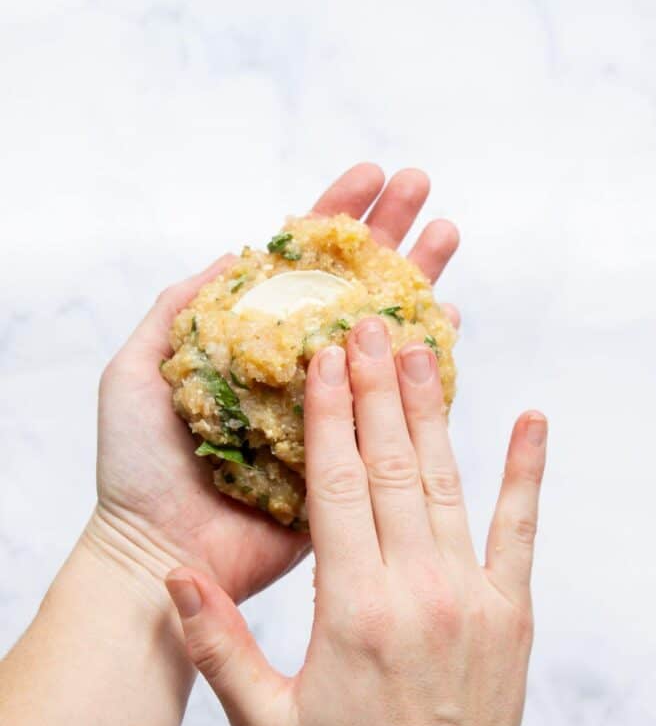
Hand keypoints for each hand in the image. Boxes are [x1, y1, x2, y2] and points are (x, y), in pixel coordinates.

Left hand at [90, 164, 460, 603]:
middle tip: (421, 188)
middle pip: (352, 286)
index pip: (300, 265)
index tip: (371, 174)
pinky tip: (449, 320)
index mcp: (248, 340)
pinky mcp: (354, 450)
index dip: (335, 215)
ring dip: (419, 281)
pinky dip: (428, 360)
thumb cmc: (139, 466)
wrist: (162, 551)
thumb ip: (179, 308)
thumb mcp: (135, 370)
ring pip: (384, 332)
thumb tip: (234, 253)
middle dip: (388, 234)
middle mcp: (294, 364)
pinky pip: (400, 401)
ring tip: (448, 234)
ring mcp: (329, 404)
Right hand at [166, 319, 546, 725]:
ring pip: (445, 482)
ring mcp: (470, 595)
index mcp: (353, 608)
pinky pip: (519, 527)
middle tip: (367, 325)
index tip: (324, 360)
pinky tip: (531, 419)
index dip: (329, 416)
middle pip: (390, 467)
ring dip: (430, 411)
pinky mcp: (509, 609)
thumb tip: (176, 576)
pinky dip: (525, 470)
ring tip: (421, 348)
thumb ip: (216, 646)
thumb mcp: (261, 721)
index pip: (336, 488)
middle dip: (375, 390)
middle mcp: (415, 589)